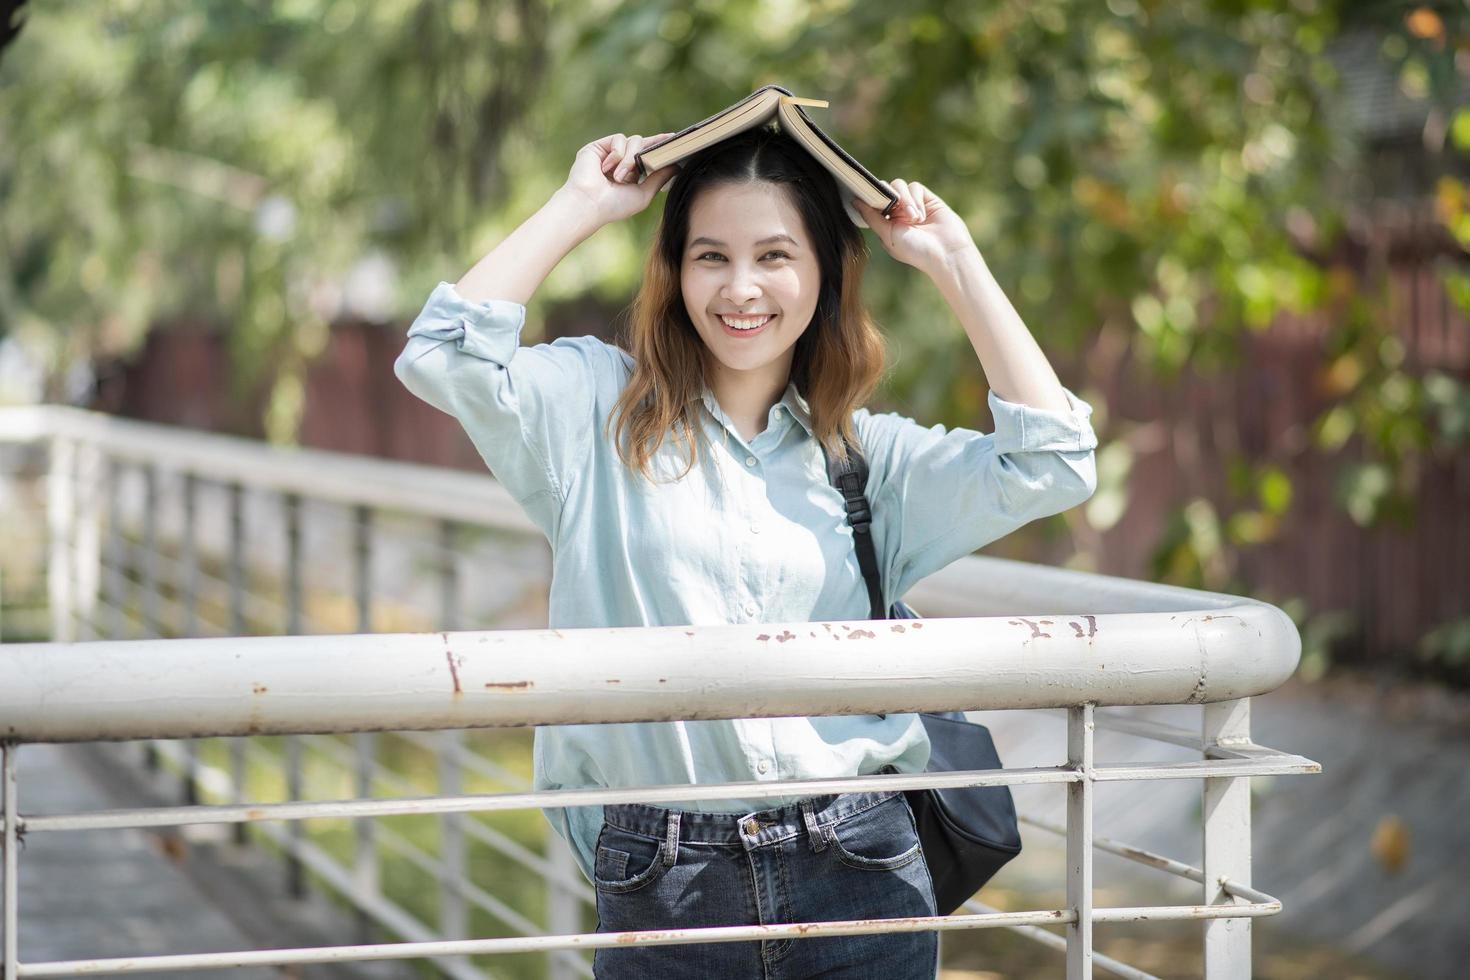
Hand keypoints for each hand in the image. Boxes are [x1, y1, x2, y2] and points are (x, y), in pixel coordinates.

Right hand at [559, 133, 679, 227]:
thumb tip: (677, 165)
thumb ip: (659, 178)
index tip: (675, 140)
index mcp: (632, 174)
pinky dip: (617, 153)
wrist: (589, 204)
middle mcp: (621, 162)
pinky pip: (618, 139)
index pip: (649, 155)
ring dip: (629, 159)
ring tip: (619, 177)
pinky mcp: (598, 146)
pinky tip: (607, 168)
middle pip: (643, 145)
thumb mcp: (643, 194)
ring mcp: (609, 153)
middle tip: (653, 160)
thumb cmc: (614, 206)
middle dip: (648, 153)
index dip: (661, 146)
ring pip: (633, 141)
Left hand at [853, 179, 976, 276]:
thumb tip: (854, 201)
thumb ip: (871, 217)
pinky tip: (921, 215)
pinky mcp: (927, 198)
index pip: (873, 202)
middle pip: (885, 190)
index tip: (864, 192)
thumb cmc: (914, 250)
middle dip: (888, 197)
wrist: (945, 252)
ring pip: (899, 186)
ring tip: (913, 218)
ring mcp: (913, 204)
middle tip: (895, 210)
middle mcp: (898, 213)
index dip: (869, 196)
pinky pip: (914, 187)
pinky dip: (915, 199)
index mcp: (886, 223)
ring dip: (904, 200)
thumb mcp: (887, 235)